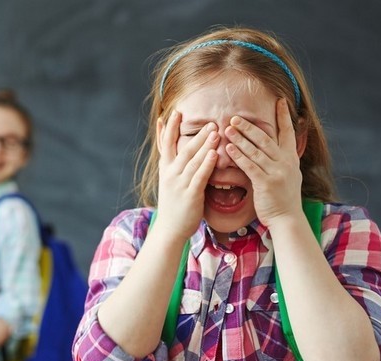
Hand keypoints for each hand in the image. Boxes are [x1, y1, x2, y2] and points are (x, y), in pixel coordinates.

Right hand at [154, 110, 219, 238]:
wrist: (169, 229)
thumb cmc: (174, 205)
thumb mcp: (170, 182)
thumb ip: (176, 166)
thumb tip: (182, 152)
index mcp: (166, 169)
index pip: (166, 144)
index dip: (169, 128)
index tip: (174, 112)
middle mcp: (171, 174)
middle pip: (182, 148)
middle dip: (195, 133)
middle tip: (208, 120)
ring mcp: (179, 184)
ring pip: (192, 159)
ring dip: (203, 144)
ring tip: (215, 130)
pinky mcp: (189, 194)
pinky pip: (199, 176)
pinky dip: (206, 164)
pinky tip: (213, 154)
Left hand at [224, 98, 302, 226]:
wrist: (287, 218)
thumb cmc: (283, 197)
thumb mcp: (289, 174)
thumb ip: (282, 159)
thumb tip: (279, 144)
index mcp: (291, 159)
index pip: (288, 132)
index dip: (284, 116)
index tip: (280, 100)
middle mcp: (286, 163)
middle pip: (266, 139)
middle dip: (250, 127)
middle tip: (235, 116)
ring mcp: (277, 172)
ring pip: (256, 151)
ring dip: (240, 138)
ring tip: (227, 128)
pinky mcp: (266, 183)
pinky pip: (250, 166)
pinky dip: (239, 156)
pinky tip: (228, 148)